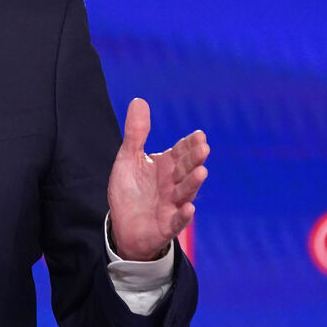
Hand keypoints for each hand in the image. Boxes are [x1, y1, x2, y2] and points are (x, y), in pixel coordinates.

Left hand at [107, 98, 208, 260]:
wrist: (123, 226)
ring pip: (185, 193)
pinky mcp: (167, 225)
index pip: (181, 152)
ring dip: (193, 183)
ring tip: (201, 172)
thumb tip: (139, 100)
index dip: (189, 144)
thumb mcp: (129, 158)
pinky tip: (189, 208)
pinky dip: (184, 216)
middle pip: (186, 169)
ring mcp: (172, 205)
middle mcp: (173, 184)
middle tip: (203, 148)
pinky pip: (177, 221)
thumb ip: (136, 133)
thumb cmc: (131, 190)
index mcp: (167, 166)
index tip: (199, 135)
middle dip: (194, 159)